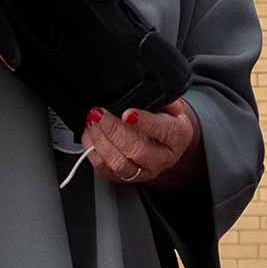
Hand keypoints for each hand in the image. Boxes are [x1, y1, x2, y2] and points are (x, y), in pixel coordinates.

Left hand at [81, 97, 202, 189]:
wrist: (166, 144)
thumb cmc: (165, 121)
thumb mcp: (171, 106)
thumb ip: (163, 98)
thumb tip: (151, 89)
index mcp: (177, 136)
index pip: (163, 130)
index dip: (145, 122)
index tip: (128, 113)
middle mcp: (162, 158)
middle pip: (138, 150)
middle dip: (114, 130)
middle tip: (100, 114)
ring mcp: (143, 171)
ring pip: (119, 163)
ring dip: (101, 142)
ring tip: (92, 122)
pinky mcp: (124, 178)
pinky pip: (104, 170)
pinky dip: (93, 151)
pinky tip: (89, 135)